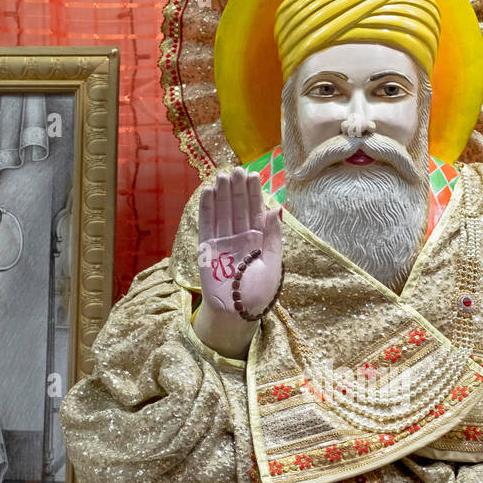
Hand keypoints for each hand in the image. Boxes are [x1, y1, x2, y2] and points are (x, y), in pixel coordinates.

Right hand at [193, 168, 282, 359]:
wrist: (237, 313)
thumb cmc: (259, 294)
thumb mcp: (273, 264)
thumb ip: (273, 237)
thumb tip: (276, 209)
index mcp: (258, 241)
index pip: (255, 212)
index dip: (254, 194)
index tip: (253, 175)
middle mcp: (240, 238)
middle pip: (238, 208)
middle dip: (237, 189)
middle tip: (236, 169)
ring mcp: (223, 242)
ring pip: (222, 212)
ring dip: (222, 194)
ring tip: (222, 175)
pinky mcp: (207, 248)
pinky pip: (206, 224)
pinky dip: (206, 208)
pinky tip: (207, 191)